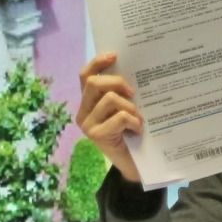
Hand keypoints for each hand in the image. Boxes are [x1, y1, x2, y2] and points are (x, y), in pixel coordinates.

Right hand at [75, 51, 142, 184]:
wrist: (134, 166)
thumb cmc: (131, 134)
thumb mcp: (124, 109)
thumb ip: (121, 93)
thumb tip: (133, 68)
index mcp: (88, 102)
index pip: (85, 76)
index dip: (97, 63)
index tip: (115, 56)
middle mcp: (83, 112)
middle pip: (94, 83)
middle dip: (117, 83)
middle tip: (133, 93)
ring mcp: (87, 125)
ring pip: (109, 99)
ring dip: (130, 106)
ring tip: (138, 118)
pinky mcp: (96, 136)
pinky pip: (119, 117)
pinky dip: (133, 120)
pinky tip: (138, 130)